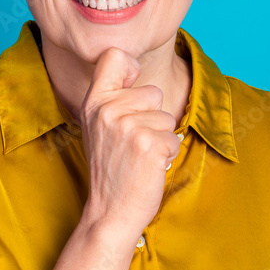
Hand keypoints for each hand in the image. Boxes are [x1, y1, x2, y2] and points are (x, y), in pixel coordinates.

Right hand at [78, 47, 180, 241]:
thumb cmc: (111, 168)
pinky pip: (175, 138)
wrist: (110, 212)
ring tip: (139, 157)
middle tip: (133, 143)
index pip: (114, 57)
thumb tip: (133, 66)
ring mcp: (129, 127)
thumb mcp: (99, 127)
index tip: (131, 84)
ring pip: (167, 117)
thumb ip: (113, 99)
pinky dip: (167, 155)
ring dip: (160, 138)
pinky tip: (148, 167)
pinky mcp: (150, 144)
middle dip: (152, 117)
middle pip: (153, 92)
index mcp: (94, 102)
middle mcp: (108, 110)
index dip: (130, 66)